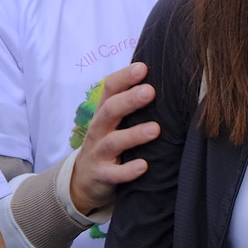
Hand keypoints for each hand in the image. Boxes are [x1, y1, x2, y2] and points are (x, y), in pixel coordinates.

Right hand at [67, 62, 158, 217]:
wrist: (85, 179)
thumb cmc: (109, 142)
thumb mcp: (115, 122)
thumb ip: (131, 104)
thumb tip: (163, 80)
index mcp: (105, 112)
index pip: (110, 89)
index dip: (124, 77)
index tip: (143, 67)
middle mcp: (99, 129)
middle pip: (110, 110)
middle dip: (129, 100)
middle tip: (150, 91)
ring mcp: (98, 152)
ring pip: (114, 141)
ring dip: (134, 134)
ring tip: (155, 129)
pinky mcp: (101, 175)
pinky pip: (114, 174)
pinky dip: (128, 171)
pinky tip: (144, 166)